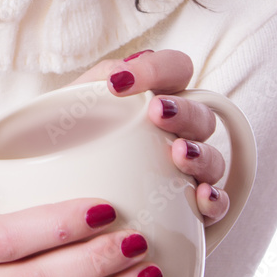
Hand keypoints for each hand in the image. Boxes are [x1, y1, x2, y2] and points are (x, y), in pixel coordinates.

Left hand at [73, 48, 229, 225]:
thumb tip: (115, 74)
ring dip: (201, 153)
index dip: (157, 69)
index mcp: (156, 97)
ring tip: (178, 153)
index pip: (176, 68)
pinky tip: (202, 196)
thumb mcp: (74, 108)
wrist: (57, 193)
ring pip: (214, 157)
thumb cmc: (72, 141)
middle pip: (201, 113)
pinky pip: (219, 204)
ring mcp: (190, 168)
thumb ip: (93, 84)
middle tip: (157, 112)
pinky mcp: (192, 207)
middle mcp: (180, 130)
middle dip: (183, 110)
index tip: (118, 83)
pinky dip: (216, 200)